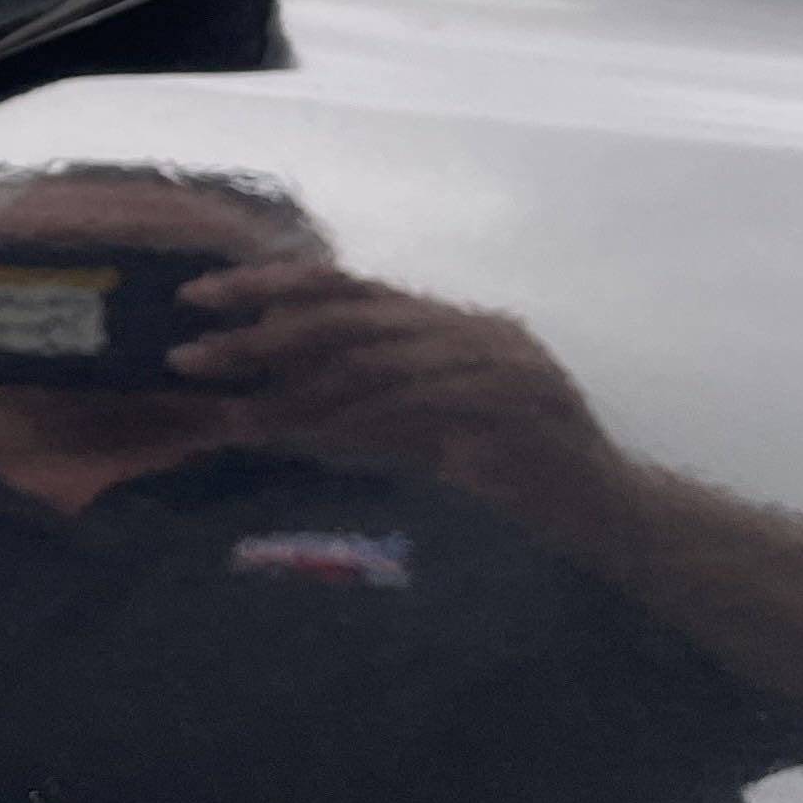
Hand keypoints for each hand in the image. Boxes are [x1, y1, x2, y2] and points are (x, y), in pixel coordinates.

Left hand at [172, 258, 618, 518]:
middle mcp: (472, 328)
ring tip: (226, 407)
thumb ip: (362, 409)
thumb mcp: (428, 432)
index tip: (201, 295)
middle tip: (191, 352)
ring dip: (288, 386)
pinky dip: (344, 422)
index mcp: (453, 321)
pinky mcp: (505, 407)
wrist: (611, 518)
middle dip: (260, 331)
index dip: (270, 284)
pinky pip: (408, 407)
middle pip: (347, 314)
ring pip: (368, 362)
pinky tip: (298, 435)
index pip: (348, 286)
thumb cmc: (516, 476)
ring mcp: (493, 362)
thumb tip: (267, 402)